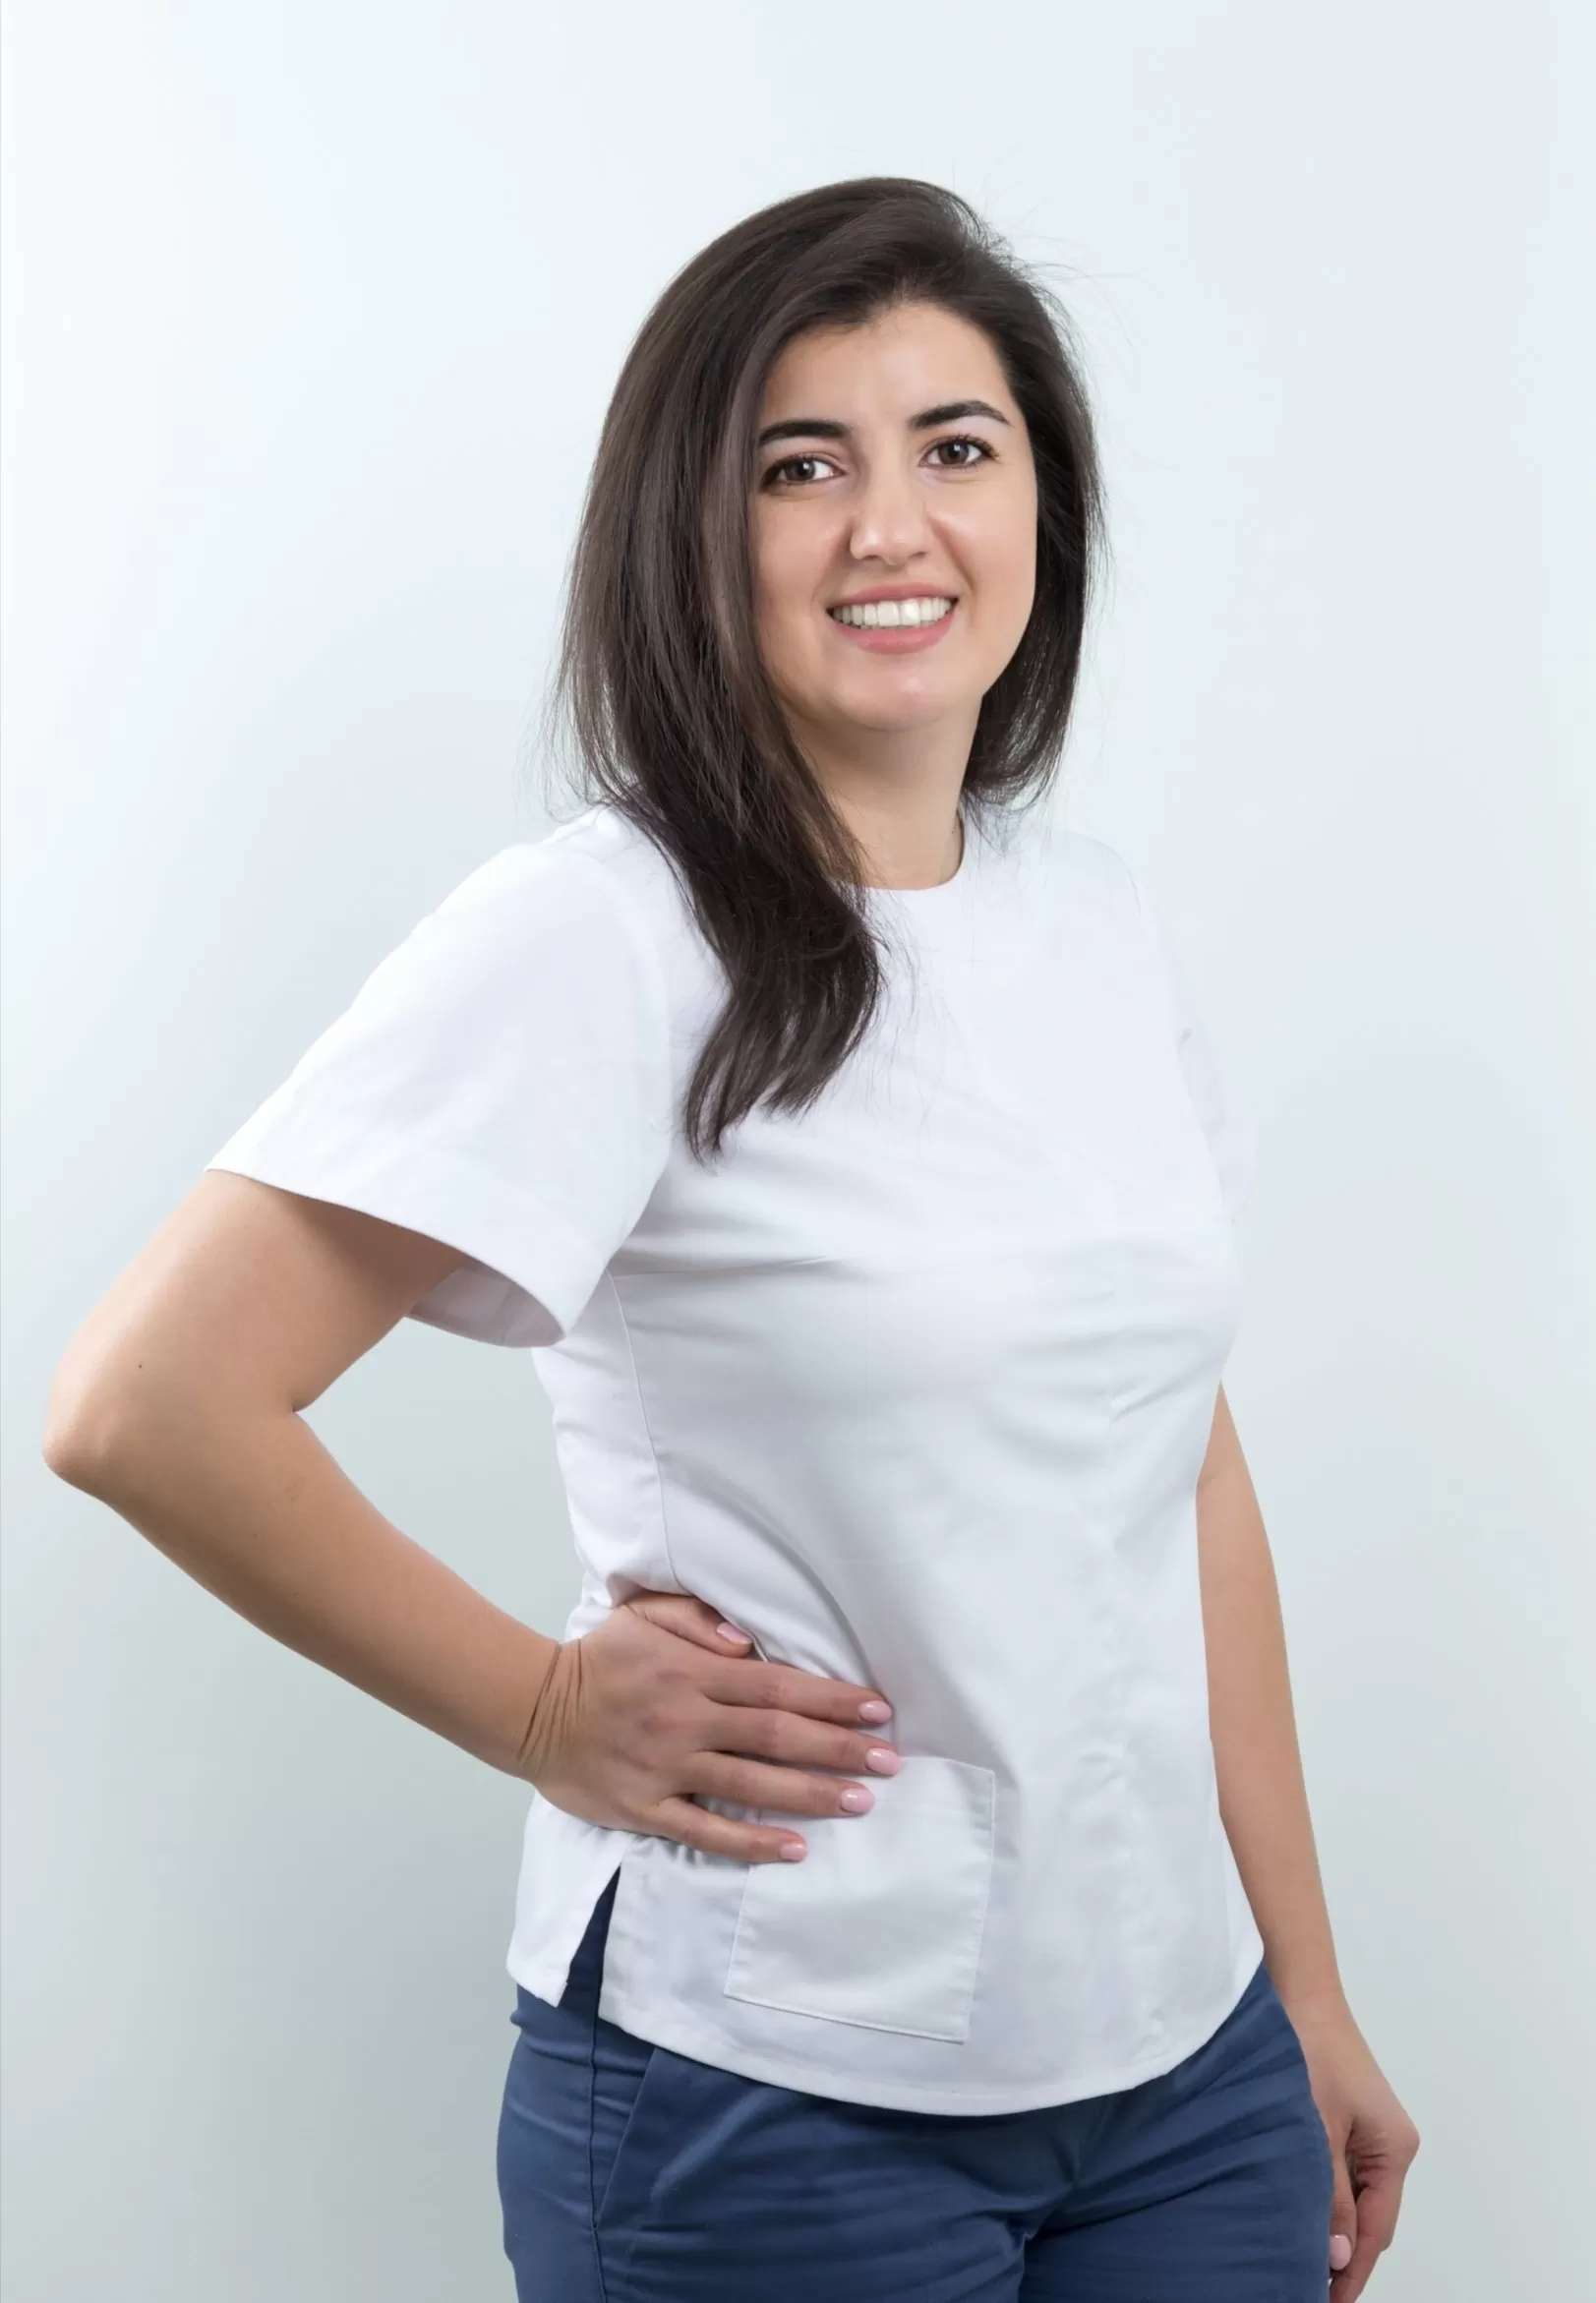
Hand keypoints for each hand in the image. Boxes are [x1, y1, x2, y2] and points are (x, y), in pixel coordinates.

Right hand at [518, 1587, 899, 1863]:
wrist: (529, 1709)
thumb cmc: (597, 1659)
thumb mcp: (643, 1615)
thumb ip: (699, 1619)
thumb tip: (749, 1641)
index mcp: (692, 1673)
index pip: (776, 1686)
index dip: (830, 1699)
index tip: (876, 1710)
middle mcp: (686, 1720)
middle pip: (776, 1736)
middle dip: (838, 1749)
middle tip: (889, 1762)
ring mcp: (666, 1767)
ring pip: (751, 1784)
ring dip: (810, 1794)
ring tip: (859, 1802)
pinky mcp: (645, 1808)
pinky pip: (706, 1830)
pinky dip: (751, 1842)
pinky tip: (794, 1849)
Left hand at [1289, 1992, 1420, 2297]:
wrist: (1295, 1989)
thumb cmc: (1309, 2047)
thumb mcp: (1316, 2129)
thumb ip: (1327, 2195)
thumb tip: (1335, 2255)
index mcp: (1394, 2149)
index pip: (1376, 2231)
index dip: (1351, 2270)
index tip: (1326, 2300)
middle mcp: (1389, 2145)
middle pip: (1368, 2218)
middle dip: (1339, 2253)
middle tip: (1303, 2285)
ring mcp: (1368, 2132)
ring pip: (1351, 2196)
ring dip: (1327, 2223)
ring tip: (1294, 2256)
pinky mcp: (1345, 2119)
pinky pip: (1338, 2172)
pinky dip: (1320, 2193)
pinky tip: (1293, 2208)